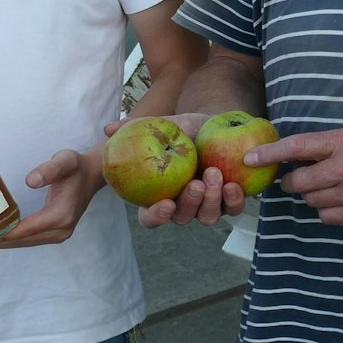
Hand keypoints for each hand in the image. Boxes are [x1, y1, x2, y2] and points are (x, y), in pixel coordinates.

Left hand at [0, 141, 106, 247]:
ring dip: (2, 242)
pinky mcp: (56, 233)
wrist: (93, 175)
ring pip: (24, 243)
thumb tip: (30, 181)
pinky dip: (12, 239)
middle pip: (21, 240)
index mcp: (60, 215)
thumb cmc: (76, 166)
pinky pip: (29, 240)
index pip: (25, 230)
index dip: (2, 233)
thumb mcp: (65, 160)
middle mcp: (61, 230)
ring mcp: (59, 234)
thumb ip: (49, 169)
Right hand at [134, 114, 247, 229]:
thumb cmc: (185, 129)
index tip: (165, 204)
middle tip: (196, 184)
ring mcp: (207, 205)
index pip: (150, 217)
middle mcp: (183, 205)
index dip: (156, 217)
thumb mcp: (163, 126)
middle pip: (182, 218)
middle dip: (189, 204)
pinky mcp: (229, 201)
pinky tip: (233, 185)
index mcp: (159, 196)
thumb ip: (137, 128)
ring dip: (211, 201)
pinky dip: (234, 201)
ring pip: (207, 217)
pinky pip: (233, 209)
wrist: (218, 125)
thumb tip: (109, 130)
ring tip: (215, 175)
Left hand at [256, 127, 342, 224]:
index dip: (270, 154)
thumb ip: (327, 145)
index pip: (298, 147)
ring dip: (312, 195)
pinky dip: (326, 209)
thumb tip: (293, 156)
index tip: (250, 158)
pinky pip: (326, 216)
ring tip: (327, 186)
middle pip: (299, 181)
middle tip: (298, 177)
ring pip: (311, 201)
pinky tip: (338, 199)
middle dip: (293, 181)